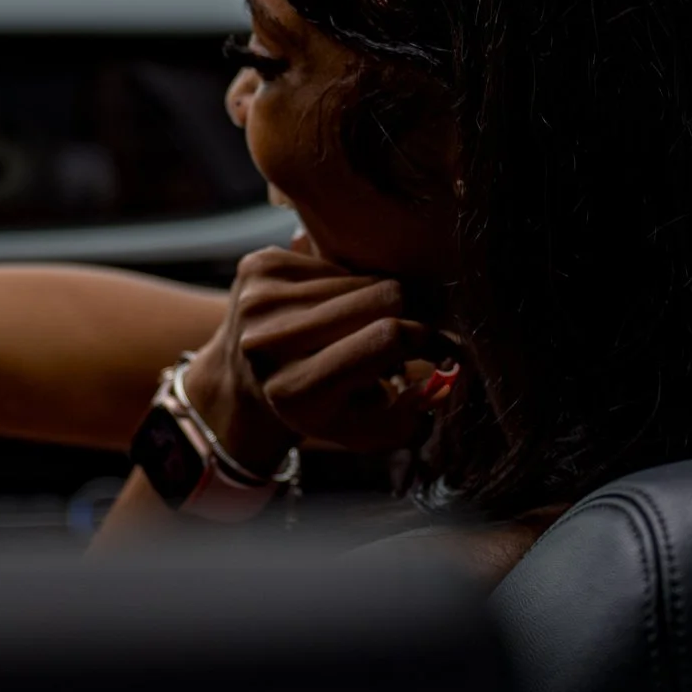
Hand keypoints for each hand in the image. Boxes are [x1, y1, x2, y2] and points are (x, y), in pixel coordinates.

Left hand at [189, 232, 466, 464]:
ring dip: (371, 300)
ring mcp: (258, 298)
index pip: (386, 338)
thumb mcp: (367, 430)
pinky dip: (341, 285)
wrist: (242, 379)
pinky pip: (331, 261)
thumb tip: (449, 369)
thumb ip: (414, 412)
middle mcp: (268, 342)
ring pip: (359, 276)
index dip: (424, 336)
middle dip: (405, 312)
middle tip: (402, 332)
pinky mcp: (255, 265)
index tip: (435, 345)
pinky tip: (325, 310)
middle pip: (382, 296)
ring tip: (354, 328)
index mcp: (296, 391)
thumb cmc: (318, 409)